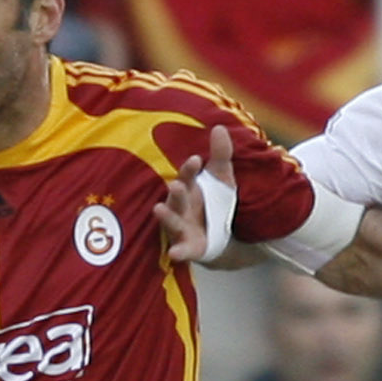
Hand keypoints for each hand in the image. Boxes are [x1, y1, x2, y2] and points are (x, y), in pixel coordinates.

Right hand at [155, 123, 234, 262]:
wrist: (221, 237)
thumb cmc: (215, 203)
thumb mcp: (223, 179)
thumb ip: (221, 155)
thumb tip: (220, 127)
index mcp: (189, 188)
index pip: (188, 176)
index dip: (190, 169)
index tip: (196, 160)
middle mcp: (180, 207)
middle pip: (177, 198)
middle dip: (176, 192)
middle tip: (176, 185)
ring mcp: (181, 228)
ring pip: (172, 221)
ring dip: (166, 217)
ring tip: (158, 209)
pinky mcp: (188, 247)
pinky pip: (181, 250)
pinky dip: (178, 252)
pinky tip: (174, 253)